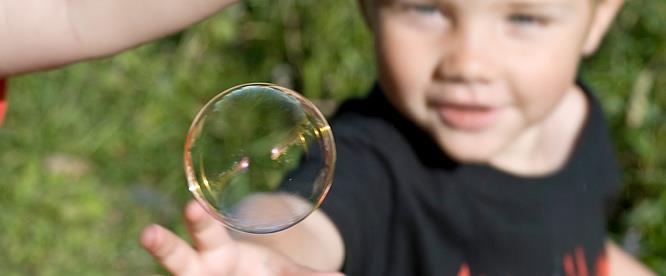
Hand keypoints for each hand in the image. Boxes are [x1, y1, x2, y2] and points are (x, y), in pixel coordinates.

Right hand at [140, 200, 342, 275]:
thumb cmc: (258, 272)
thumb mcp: (283, 272)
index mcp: (218, 252)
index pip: (205, 231)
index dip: (198, 220)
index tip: (195, 205)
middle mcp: (200, 269)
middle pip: (178, 258)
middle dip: (164, 246)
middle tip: (148, 232)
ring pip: (177, 270)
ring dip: (164, 255)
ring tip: (147, 239)